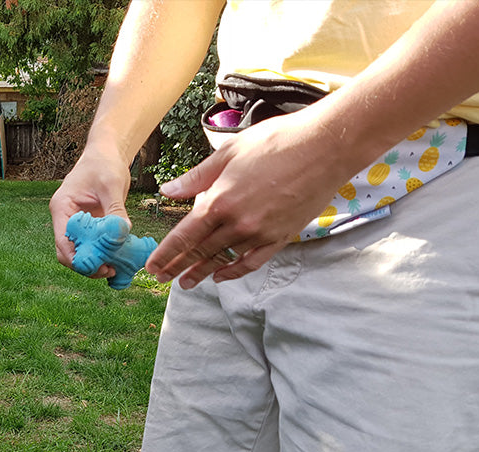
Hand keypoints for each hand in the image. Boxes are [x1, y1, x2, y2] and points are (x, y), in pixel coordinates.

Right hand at [50, 149, 132, 281]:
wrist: (107, 153)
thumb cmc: (104, 162)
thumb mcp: (112, 184)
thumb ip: (116, 209)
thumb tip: (123, 233)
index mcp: (62, 208)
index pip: (63, 242)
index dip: (78, 259)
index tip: (99, 266)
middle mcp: (65, 219)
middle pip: (68, 253)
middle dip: (87, 265)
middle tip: (110, 270)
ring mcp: (76, 224)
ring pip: (80, 252)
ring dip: (96, 262)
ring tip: (117, 267)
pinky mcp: (89, 227)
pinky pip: (92, 246)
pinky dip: (103, 254)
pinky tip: (119, 257)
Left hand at [147, 107, 356, 288]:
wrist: (326, 146)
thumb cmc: (276, 141)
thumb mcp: (228, 152)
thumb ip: (196, 178)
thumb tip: (168, 191)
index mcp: (219, 201)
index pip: (184, 236)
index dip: (165, 254)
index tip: (152, 267)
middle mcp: (237, 223)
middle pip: (200, 252)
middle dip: (178, 267)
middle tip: (162, 279)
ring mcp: (260, 233)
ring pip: (224, 259)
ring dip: (203, 272)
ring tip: (187, 283)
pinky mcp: (281, 237)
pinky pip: (252, 262)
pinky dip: (235, 271)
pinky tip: (222, 276)